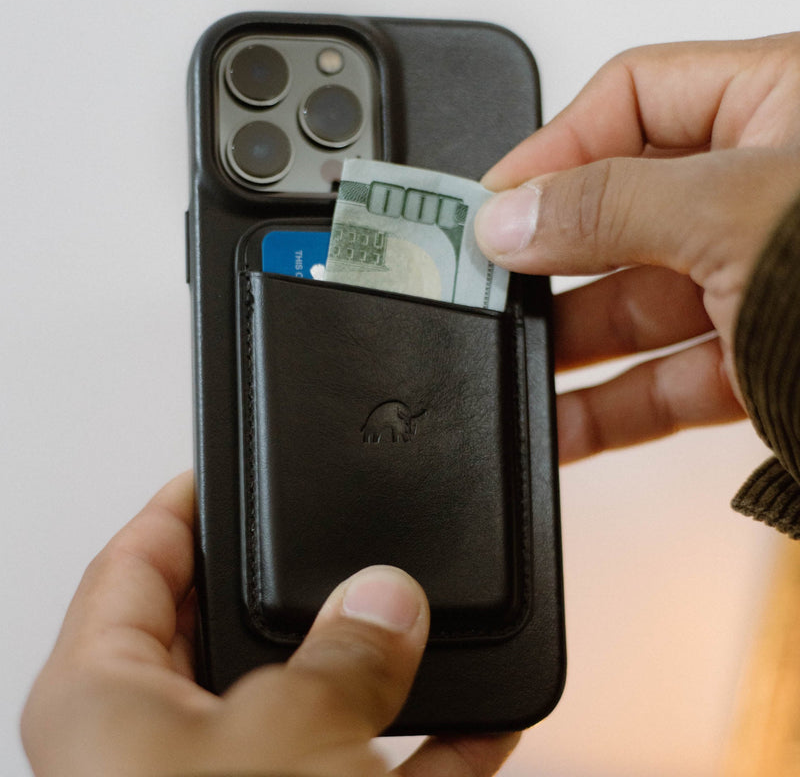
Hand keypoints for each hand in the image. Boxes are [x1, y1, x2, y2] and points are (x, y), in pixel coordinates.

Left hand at [21, 472, 518, 776]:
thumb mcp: (284, 745)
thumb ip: (341, 658)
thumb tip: (383, 598)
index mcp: (108, 705)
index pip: (135, 562)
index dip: (182, 501)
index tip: (226, 464)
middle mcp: (163, 748)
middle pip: (229, 622)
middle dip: (293, 579)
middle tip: (340, 528)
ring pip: (311, 695)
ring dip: (372, 662)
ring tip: (422, 613)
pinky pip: (372, 769)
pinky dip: (427, 746)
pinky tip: (482, 718)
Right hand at [474, 34, 799, 462]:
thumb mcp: (745, 212)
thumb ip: (613, 204)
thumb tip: (513, 215)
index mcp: (780, 107)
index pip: (632, 100)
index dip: (551, 149)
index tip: (489, 204)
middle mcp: (764, 192)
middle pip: (619, 213)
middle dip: (547, 260)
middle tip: (485, 292)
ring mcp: (758, 285)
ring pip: (635, 309)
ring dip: (568, 348)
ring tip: (508, 369)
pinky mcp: (762, 365)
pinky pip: (665, 383)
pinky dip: (610, 411)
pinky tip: (562, 426)